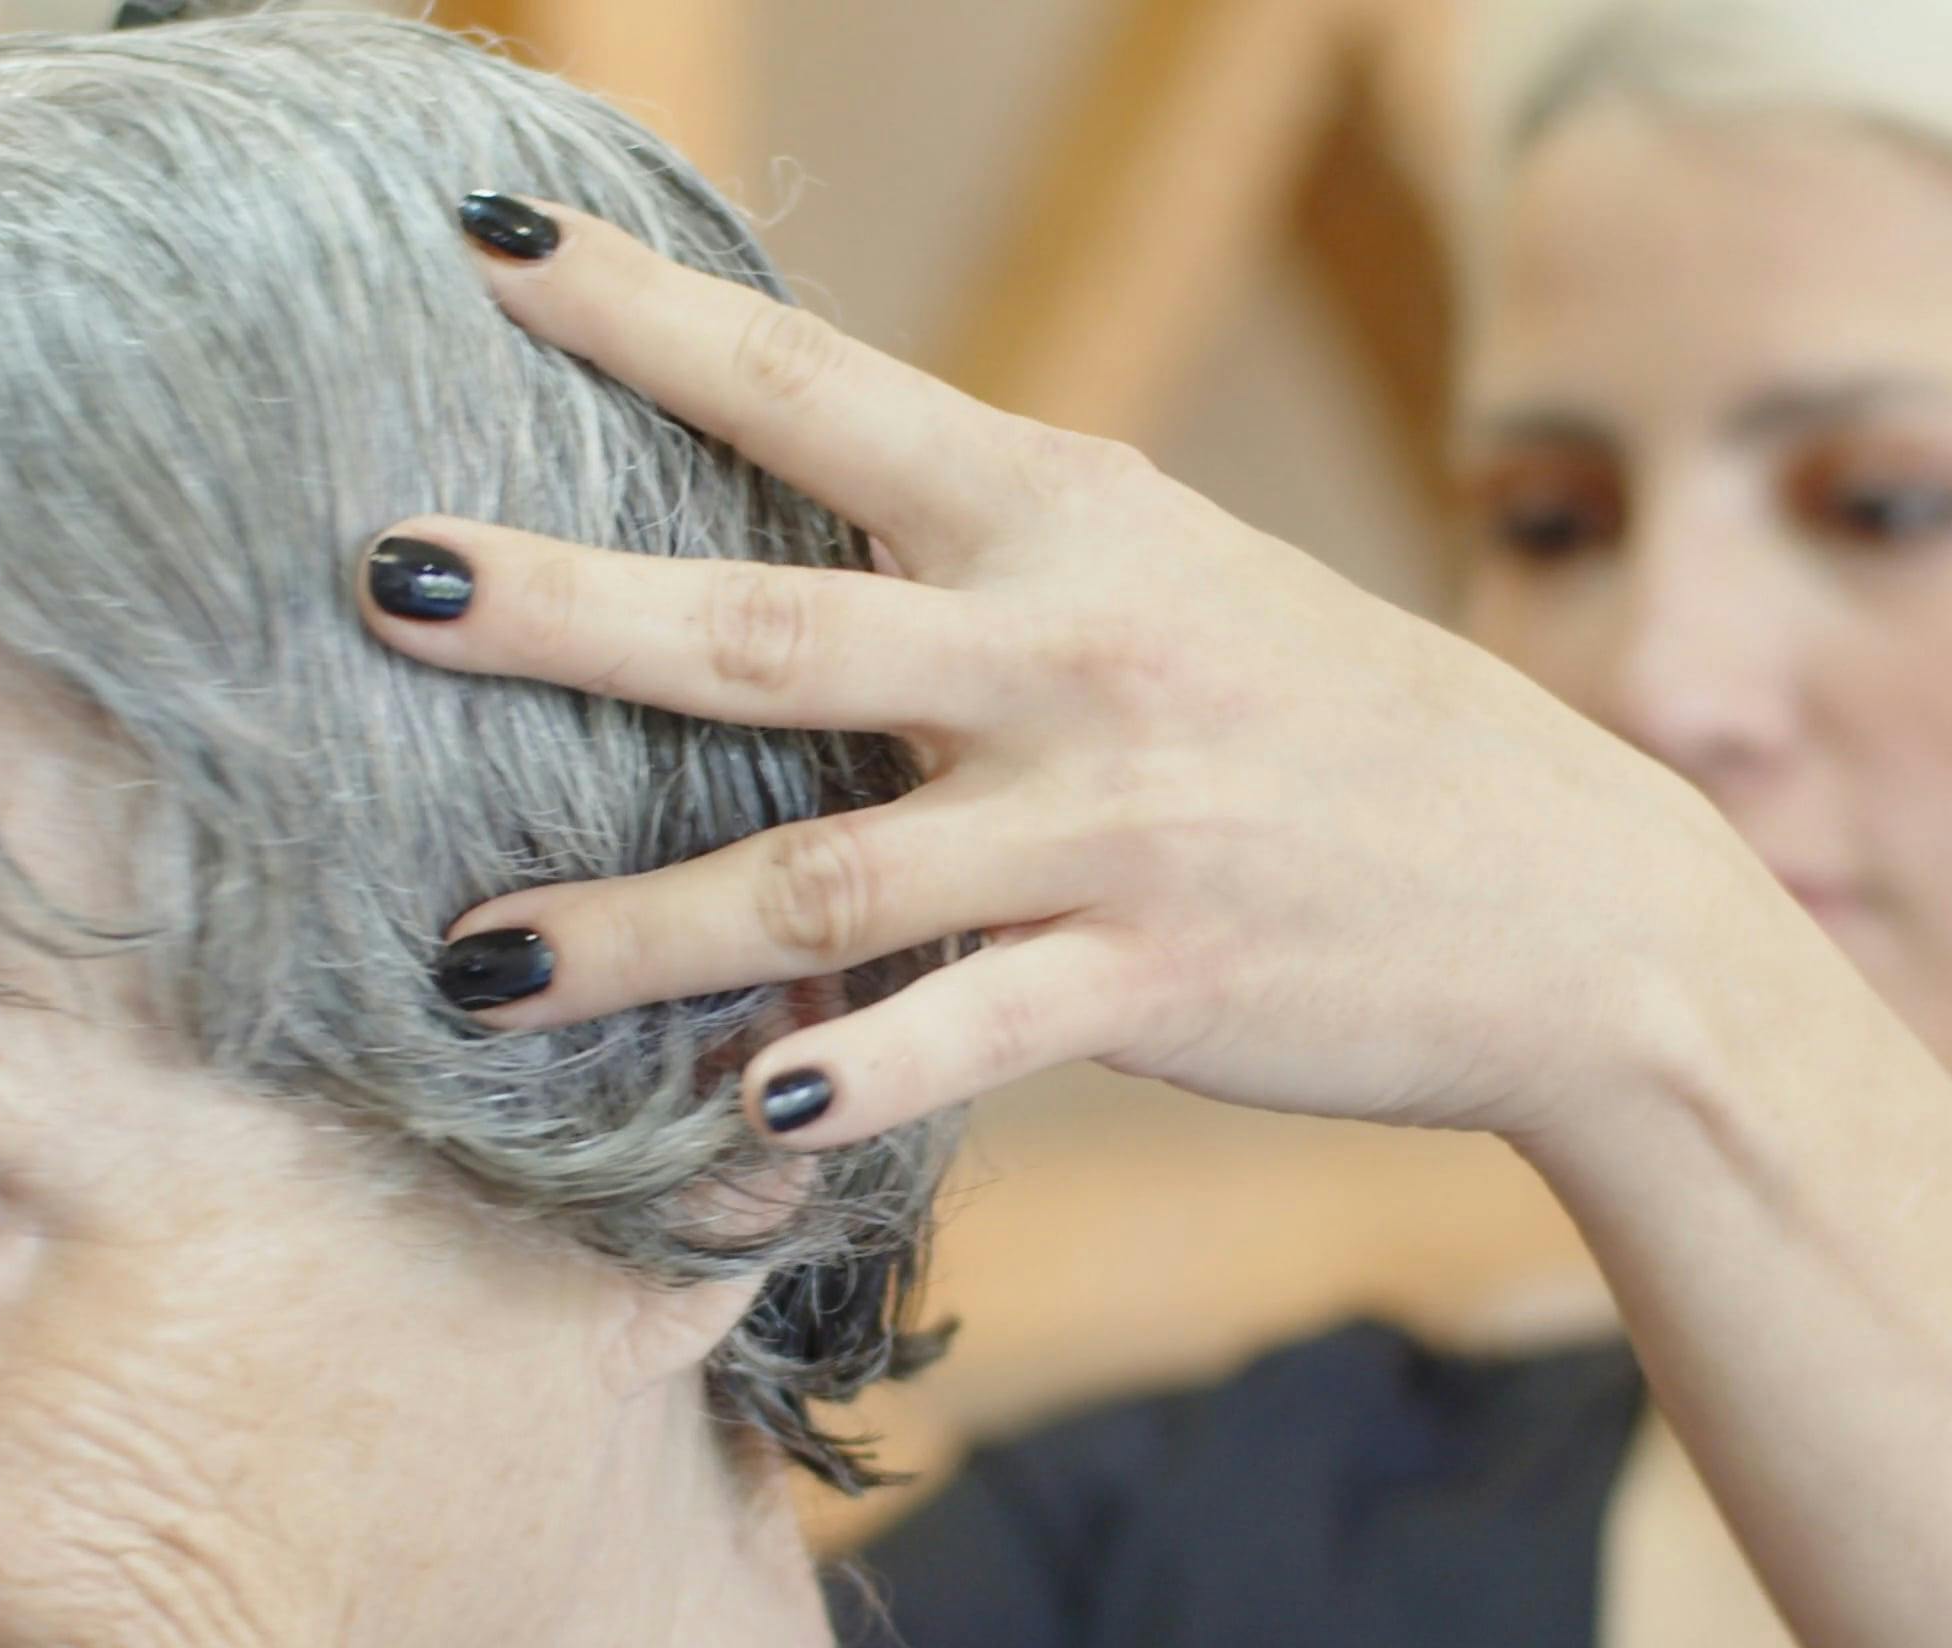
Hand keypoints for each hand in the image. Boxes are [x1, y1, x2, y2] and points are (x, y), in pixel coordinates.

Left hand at [356, 199, 1753, 1151]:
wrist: (1569, 897)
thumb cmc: (1340, 730)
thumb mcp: (1175, 583)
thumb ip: (985, 562)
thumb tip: (787, 522)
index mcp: (1068, 518)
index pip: (816, 393)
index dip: (642, 318)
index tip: (479, 239)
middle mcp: (1071, 651)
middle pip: (764, 629)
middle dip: (560, 609)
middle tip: (381, 582)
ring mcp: (1109, 824)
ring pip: (817, 872)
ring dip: (630, 921)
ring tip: (466, 960)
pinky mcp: (1153, 983)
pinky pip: (961, 1033)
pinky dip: (843, 1074)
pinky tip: (731, 1104)